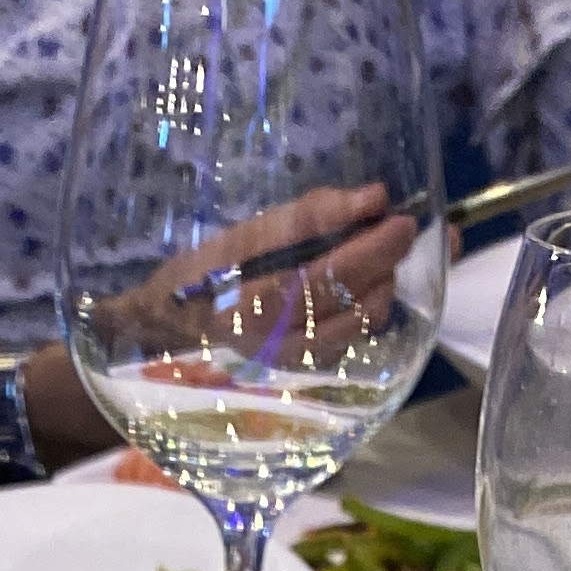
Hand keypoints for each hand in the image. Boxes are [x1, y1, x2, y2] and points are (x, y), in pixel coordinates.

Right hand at [106, 182, 423, 376]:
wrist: (172, 328)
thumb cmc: (207, 272)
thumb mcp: (244, 233)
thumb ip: (309, 216)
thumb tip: (374, 199)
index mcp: (255, 305)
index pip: (328, 276)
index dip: (370, 245)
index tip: (397, 212)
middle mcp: (278, 342)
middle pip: (352, 302)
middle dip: (384, 261)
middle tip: (398, 228)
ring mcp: (294, 363)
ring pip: (360, 324)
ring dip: (381, 285)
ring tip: (379, 255)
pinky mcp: (304, 371)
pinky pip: (352, 337)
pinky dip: (367, 306)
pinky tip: (363, 284)